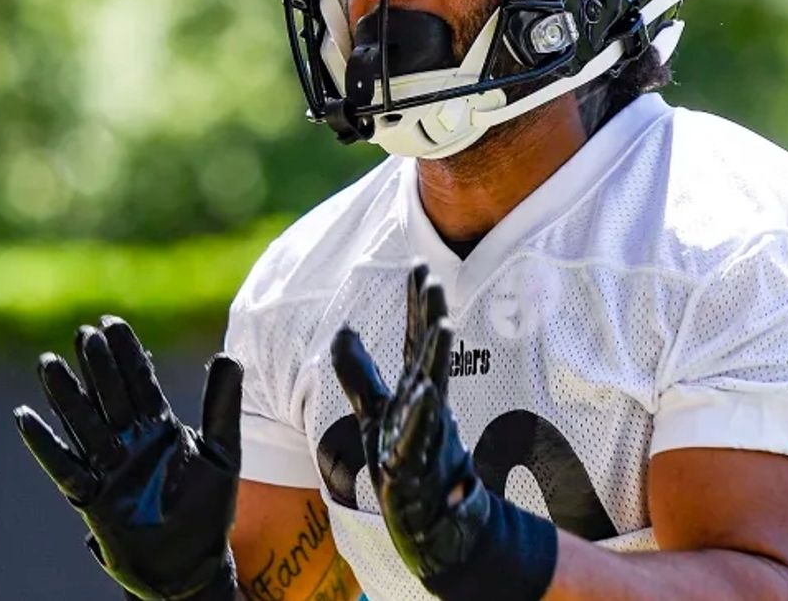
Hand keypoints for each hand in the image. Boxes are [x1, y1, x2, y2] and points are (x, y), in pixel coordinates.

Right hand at [14, 316, 242, 600]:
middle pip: (109, 397)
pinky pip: (64, 468)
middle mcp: (129, 442)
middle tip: (84, 334)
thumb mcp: (222, 455)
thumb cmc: (207, 511)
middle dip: (98, 367)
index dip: (126, 354)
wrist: (191, 566)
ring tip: (49, 362)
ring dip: (66, 396)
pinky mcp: (93, 498)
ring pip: (84, 424)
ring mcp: (109, 469)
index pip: (139, 382)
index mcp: (158, 427)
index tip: (111, 323)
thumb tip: (229, 355)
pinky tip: (25, 417)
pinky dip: (44, 445)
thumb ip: (222, 407)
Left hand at [330, 265, 556, 600]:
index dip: (416, 303)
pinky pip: (421, 439)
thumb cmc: (409, 464)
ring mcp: (427, 436)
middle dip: (432, 316)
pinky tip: (427, 394)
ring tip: (444, 321)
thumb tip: (343, 329)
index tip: (420, 264)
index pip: (416, 340)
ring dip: (438, 356)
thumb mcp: (374, 414)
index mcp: (415, 391)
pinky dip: (424, 417)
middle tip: (436, 278)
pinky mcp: (418, 467)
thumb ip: (360, 373)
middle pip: (429, 354)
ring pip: (434, 389)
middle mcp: (425, 407)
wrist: (438, 524)